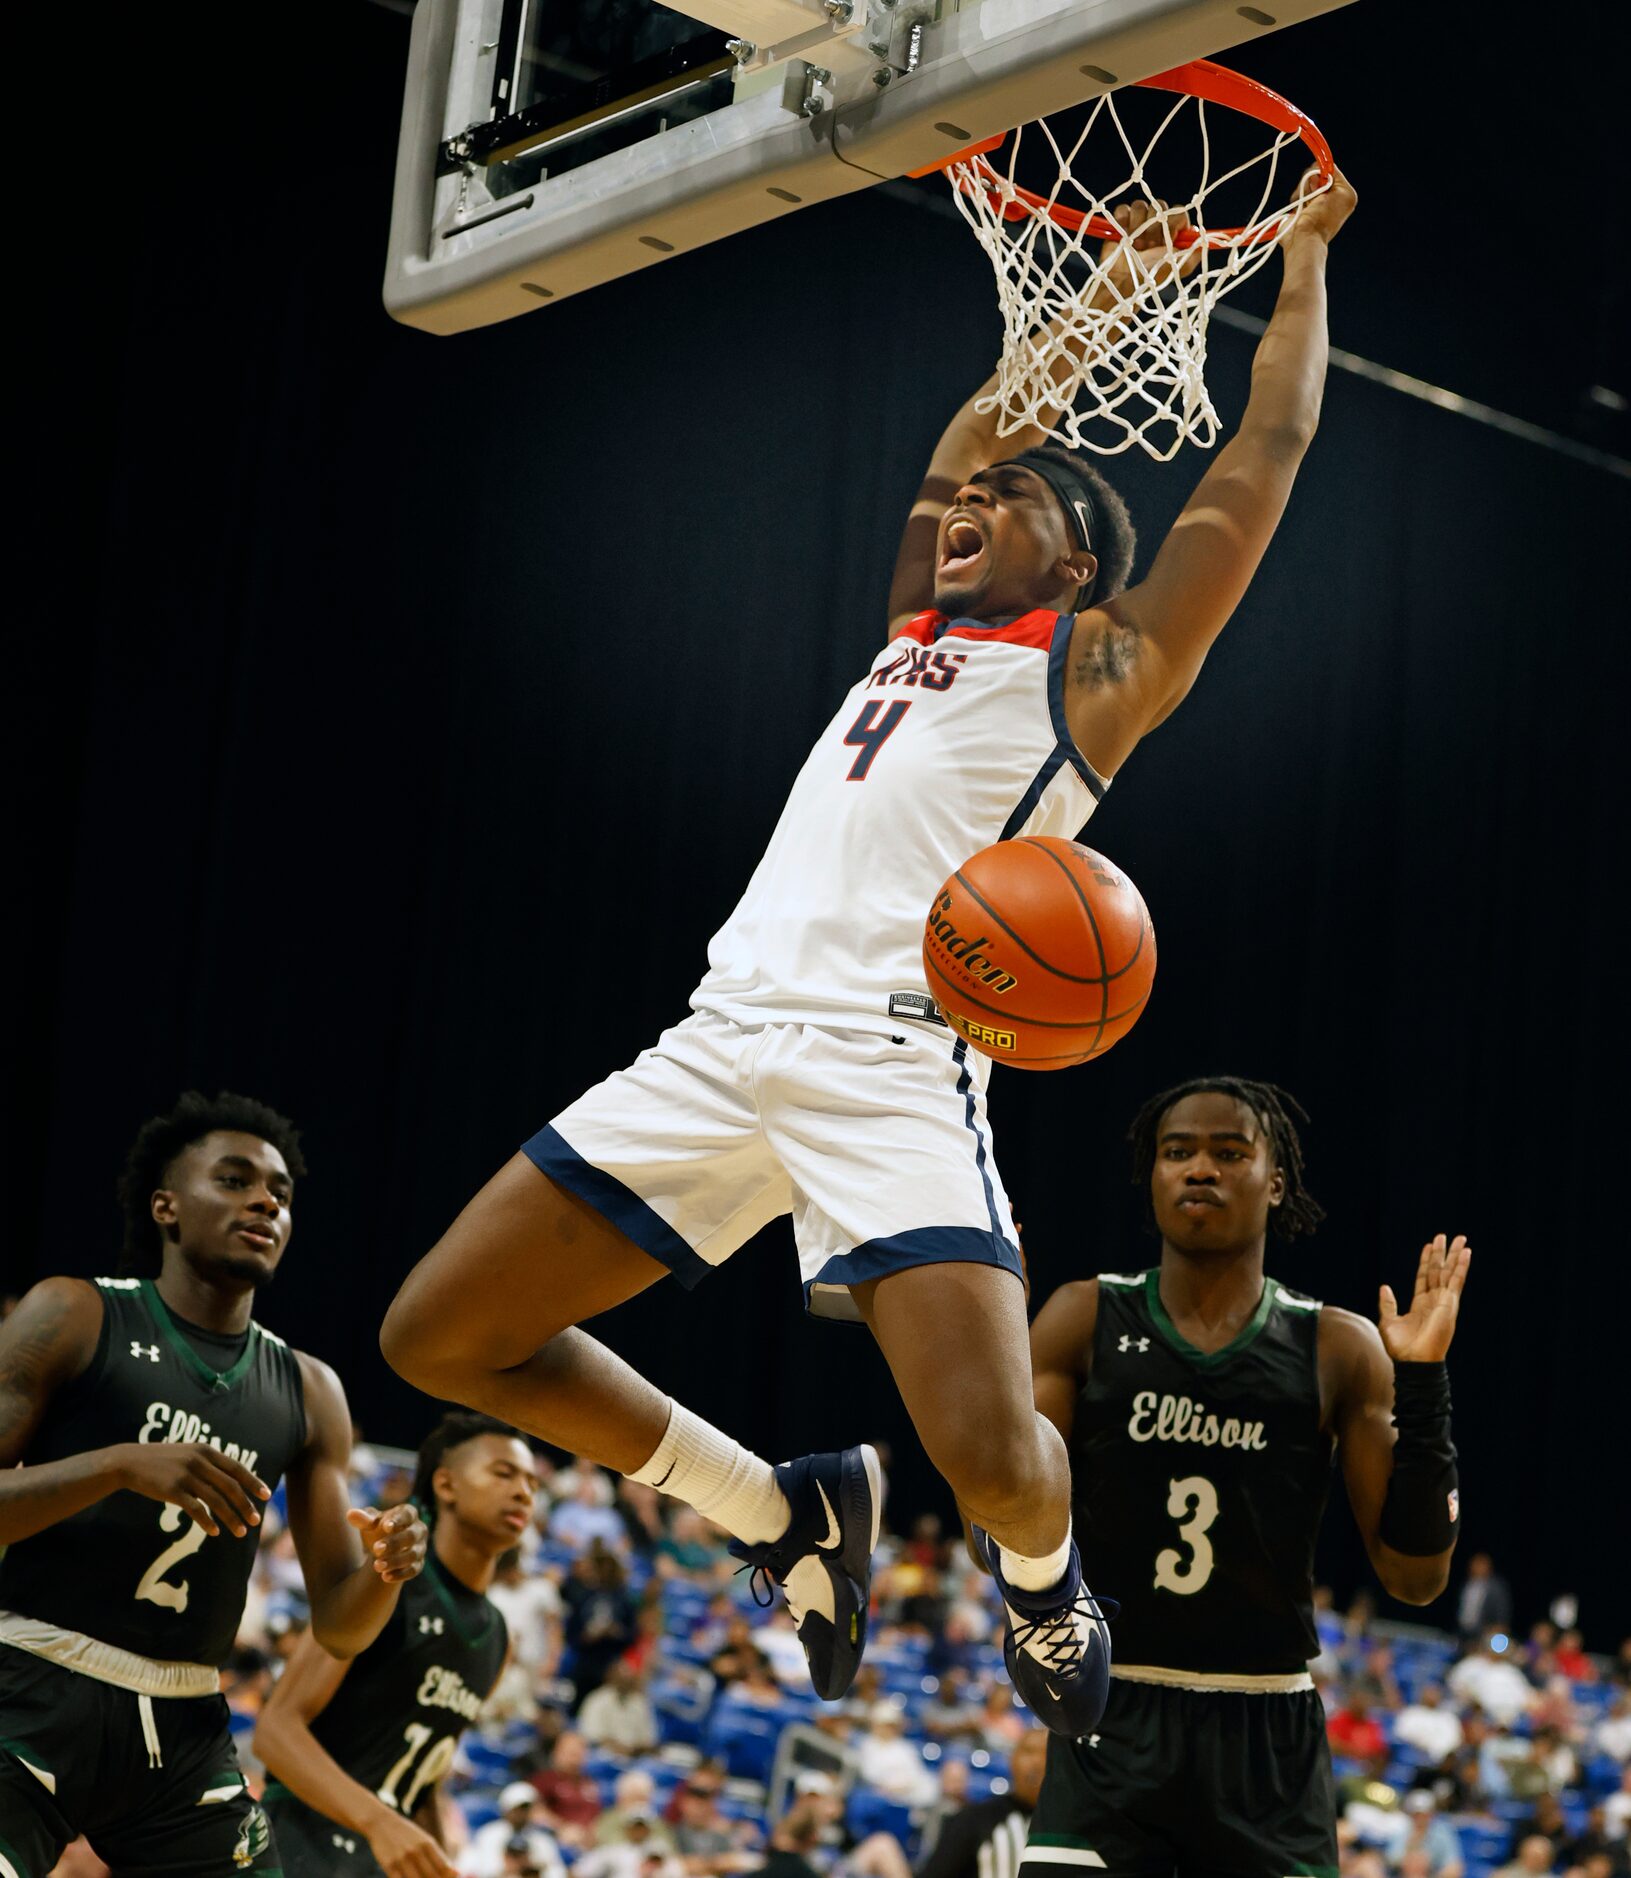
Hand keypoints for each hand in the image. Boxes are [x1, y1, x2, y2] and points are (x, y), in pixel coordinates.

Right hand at [113, 1441, 270, 1537]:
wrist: (130, 1461)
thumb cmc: (162, 1460)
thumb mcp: (189, 1453)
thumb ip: (209, 1463)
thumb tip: (230, 1479)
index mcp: (206, 1451)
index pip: (237, 1468)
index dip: (253, 1482)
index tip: (267, 1496)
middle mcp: (200, 1461)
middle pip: (230, 1486)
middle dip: (246, 1505)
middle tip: (257, 1520)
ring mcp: (186, 1476)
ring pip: (216, 1500)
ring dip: (230, 1518)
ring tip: (240, 1532)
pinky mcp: (172, 1490)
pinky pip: (195, 1509)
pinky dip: (207, 1521)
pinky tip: (214, 1532)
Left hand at [347, 1502, 428, 1582]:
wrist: (384, 1547)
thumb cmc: (378, 1528)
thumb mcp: (370, 1523)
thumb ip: (363, 1519)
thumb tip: (350, 1514)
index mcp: (409, 1514)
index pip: (408, 1514)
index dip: (398, 1520)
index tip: (385, 1527)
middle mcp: (419, 1529)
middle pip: (411, 1536)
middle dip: (394, 1543)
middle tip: (376, 1549)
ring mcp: (420, 1547)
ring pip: (413, 1554)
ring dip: (395, 1561)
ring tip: (377, 1566)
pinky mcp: (418, 1564)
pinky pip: (413, 1570)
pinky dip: (400, 1574)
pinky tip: (385, 1577)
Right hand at [366, 1806, 457, 1877]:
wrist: (382, 1822)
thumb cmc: (407, 1834)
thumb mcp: (424, 1840)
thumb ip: (437, 1856)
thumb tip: (456, 1873)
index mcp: (428, 1843)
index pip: (444, 1867)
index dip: (448, 1877)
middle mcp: (417, 1851)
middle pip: (432, 1876)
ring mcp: (403, 1859)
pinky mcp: (389, 1866)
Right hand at [1095, 197, 1204, 299]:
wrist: (1126, 283)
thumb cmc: (1154, 277)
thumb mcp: (1181, 267)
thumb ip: (1195, 252)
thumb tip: (1202, 234)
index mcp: (1171, 231)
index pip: (1179, 212)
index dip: (1174, 223)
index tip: (1170, 239)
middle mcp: (1156, 224)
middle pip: (1159, 205)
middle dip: (1154, 226)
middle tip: (1149, 245)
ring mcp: (1137, 222)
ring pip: (1140, 206)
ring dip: (1138, 224)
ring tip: (1135, 245)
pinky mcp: (1120, 223)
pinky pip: (1123, 209)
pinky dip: (1123, 220)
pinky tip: (1123, 235)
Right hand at [1285, 163, 1356, 250]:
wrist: (1304, 238)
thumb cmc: (1323, 218)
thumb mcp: (1341, 192)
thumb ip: (1334, 173)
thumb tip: (1319, 166)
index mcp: (1343, 193)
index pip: (1331, 170)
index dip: (1323, 172)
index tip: (1320, 182)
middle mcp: (1329, 196)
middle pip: (1316, 174)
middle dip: (1312, 183)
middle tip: (1314, 198)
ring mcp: (1313, 202)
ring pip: (1304, 182)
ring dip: (1302, 191)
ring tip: (1304, 205)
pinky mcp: (1300, 206)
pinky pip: (1296, 191)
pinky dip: (1295, 197)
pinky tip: (1298, 207)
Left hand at [1378, 1233, 1470, 1362]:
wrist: (1413, 1362)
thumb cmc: (1401, 1348)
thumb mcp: (1388, 1322)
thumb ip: (1388, 1304)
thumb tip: (1385, 1287)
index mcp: (1420, 1304)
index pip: (1424, 1277)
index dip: (1426, 1261)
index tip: (1429, 1246)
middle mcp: (1434, 1301)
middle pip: (1438, 1271)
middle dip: (1442, 1253)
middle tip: (1445, 1236)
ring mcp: (1444, 1301)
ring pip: (1449, 1272)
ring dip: (1454, 1255)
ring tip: (1460, 1238)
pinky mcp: (1450, 1304)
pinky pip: (1456, 1281)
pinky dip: (1461, 1267)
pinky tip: (1466, 1253)